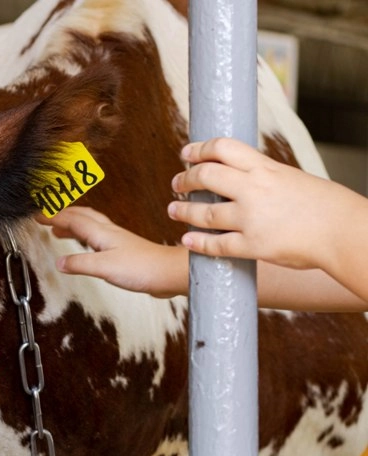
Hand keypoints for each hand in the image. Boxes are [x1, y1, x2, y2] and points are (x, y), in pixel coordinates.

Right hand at [46, 207, 188, 297]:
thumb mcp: (104, 267)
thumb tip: (60, 262)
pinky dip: (84, 235)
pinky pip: (96, 236)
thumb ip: (80, 263)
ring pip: (89, 225)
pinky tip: (86, 245)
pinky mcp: (122, 250)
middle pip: (81, 216)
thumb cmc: (142, 268)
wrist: (168, 272)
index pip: (72, 220)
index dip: (53, 217)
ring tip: (59, 230)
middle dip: (61, 215)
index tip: (38, 215)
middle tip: (46, 217)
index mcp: (101, 233)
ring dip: (72, 224)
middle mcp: (108, 232)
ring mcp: (116, 240)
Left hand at [168, 137, 359, 271]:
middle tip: (176, 183)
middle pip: (205, 175)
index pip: (223, 148)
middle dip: (185, 178)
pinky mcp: (252, 245)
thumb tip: (246, 177)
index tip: (186, 153)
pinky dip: (197, 243)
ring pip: (203, 212)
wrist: (344, 232)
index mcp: (266, 169)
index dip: (199, 149)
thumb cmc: (326, 206)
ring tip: (173, 210)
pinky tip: (187, 241)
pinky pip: (216, 245)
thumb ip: (266, 178)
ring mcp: (250, 218)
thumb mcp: (293, 178)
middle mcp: (254, 190)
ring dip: (183, 210)